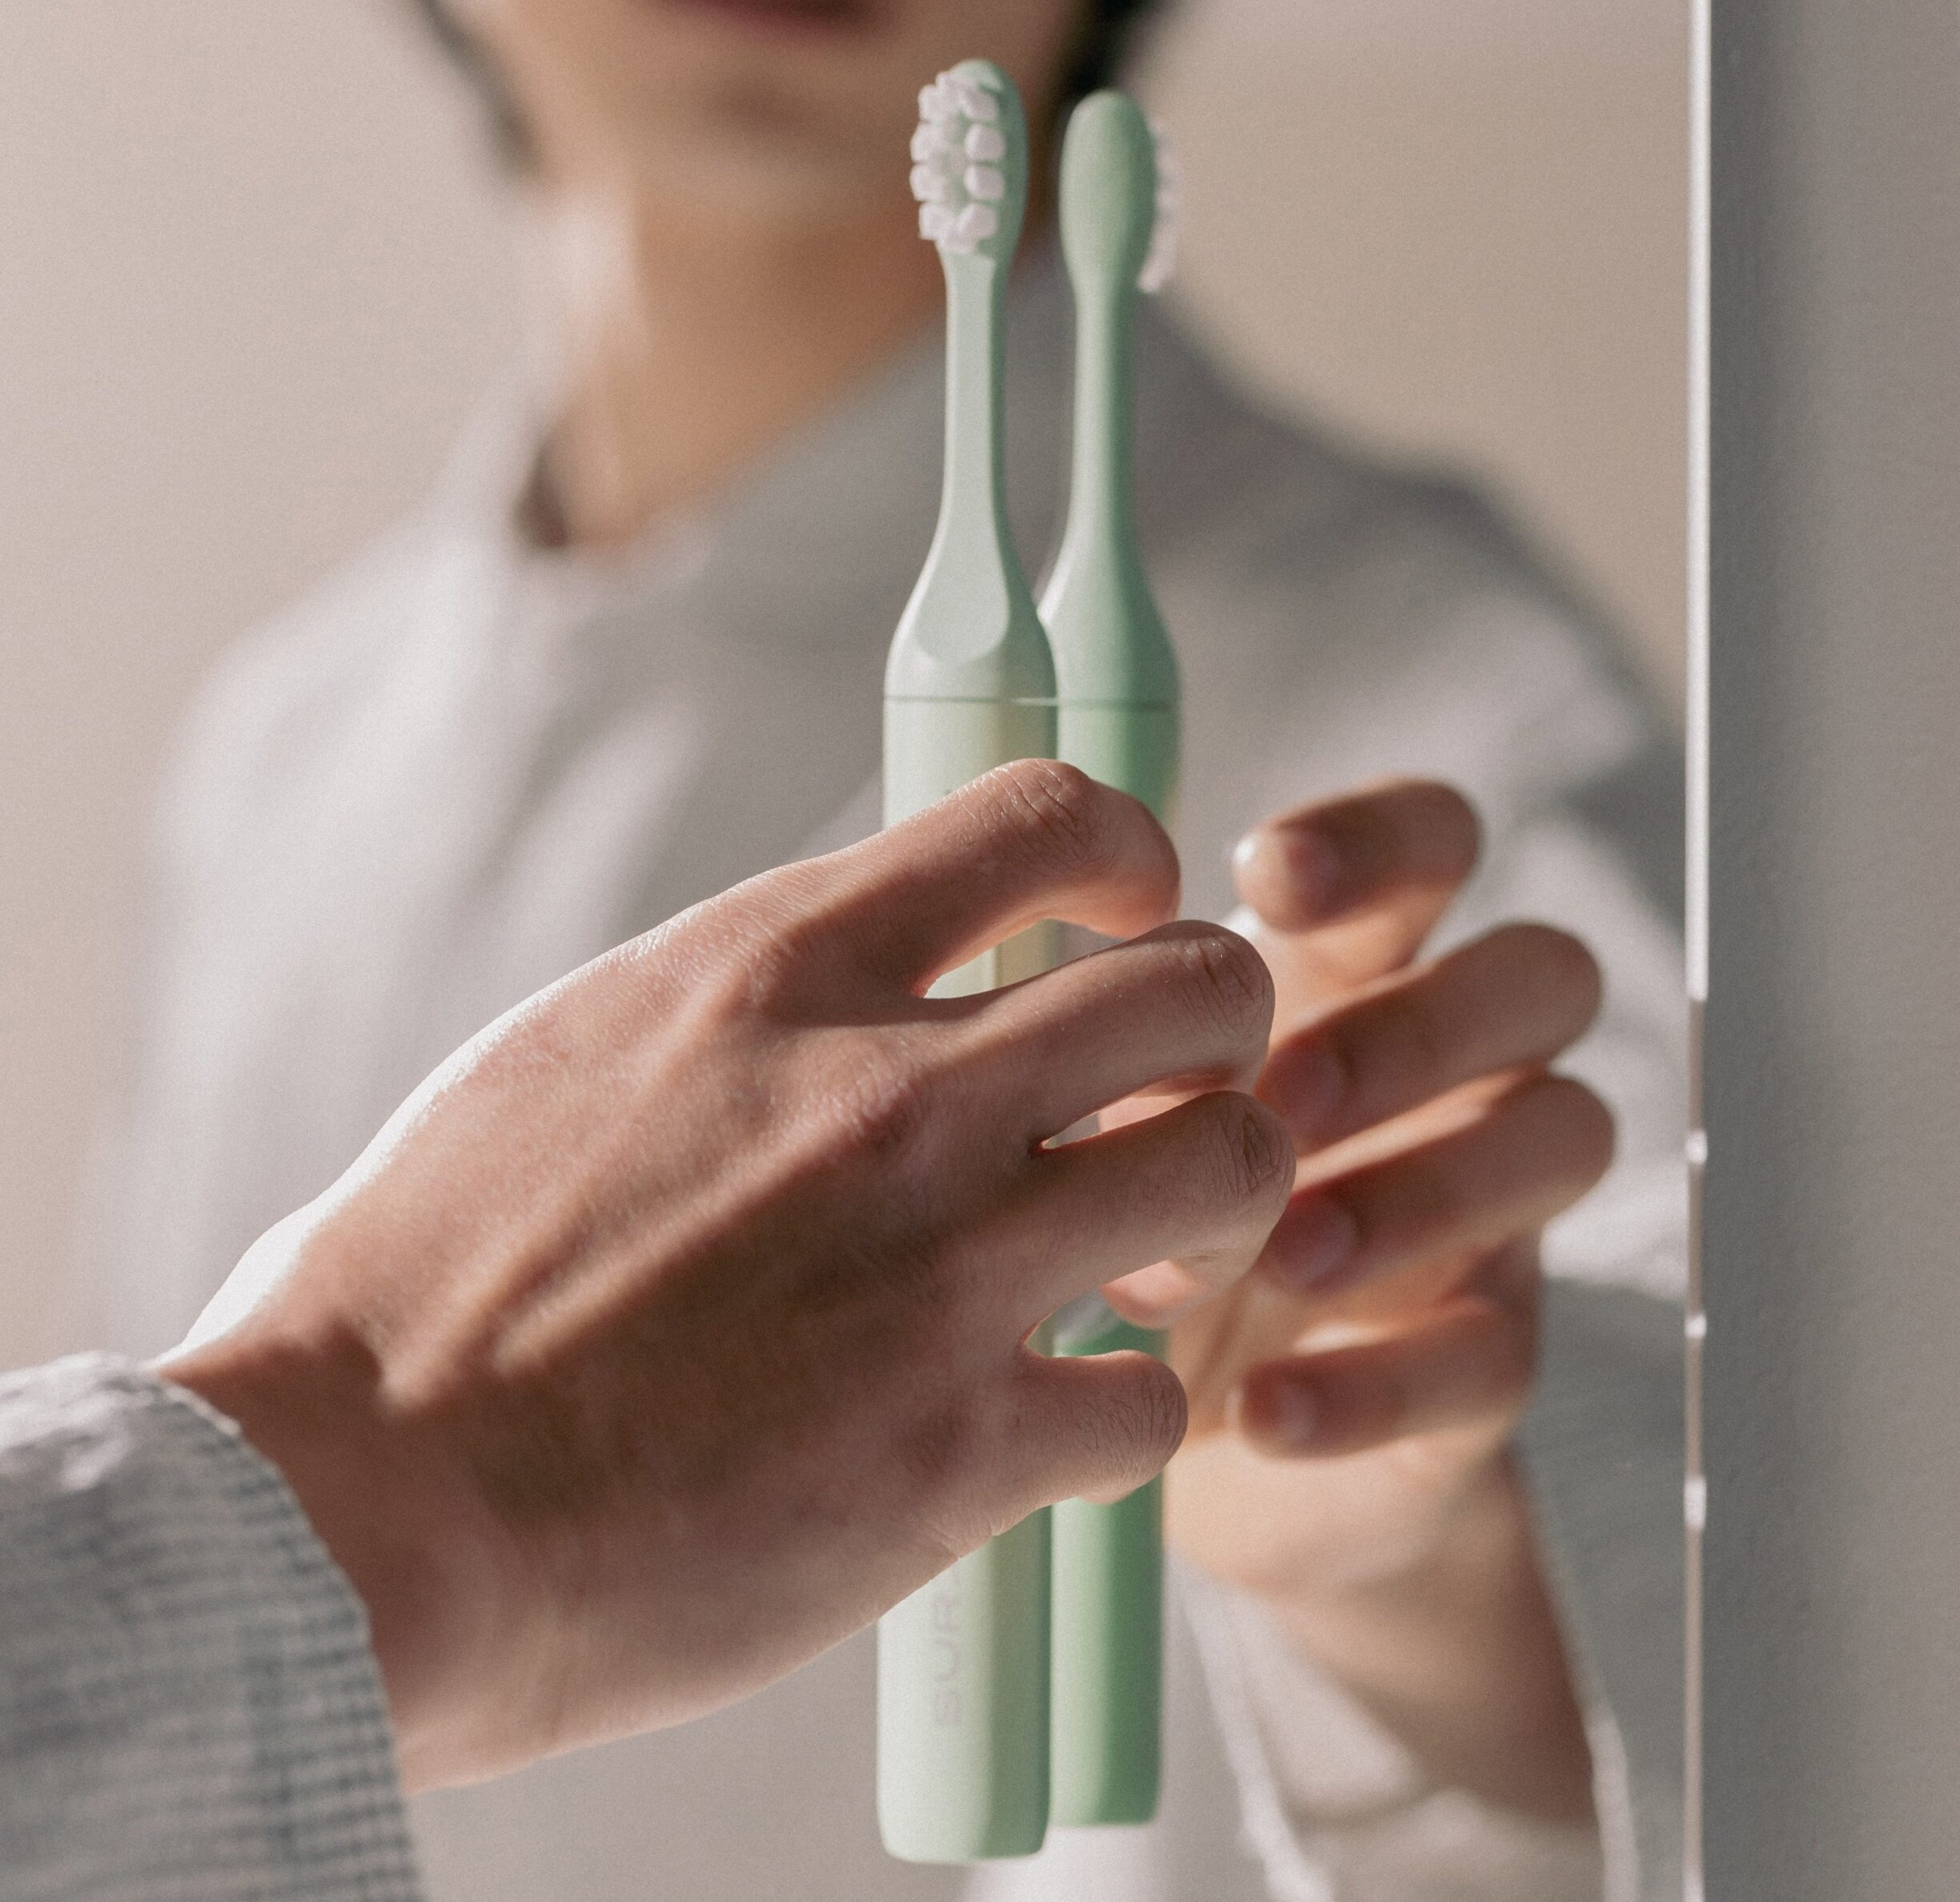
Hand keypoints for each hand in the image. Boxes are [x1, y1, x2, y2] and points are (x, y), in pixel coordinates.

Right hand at [165, 762, 1292, 1790]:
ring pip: (1236, 1165)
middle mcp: (891, 1089)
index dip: (1127, 852)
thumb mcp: (580, 1053)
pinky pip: (1159, 1402)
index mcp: (778, 968)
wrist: (360, 1509)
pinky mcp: (962, 1448)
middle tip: (1168, 1101)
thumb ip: (751, 997)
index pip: (1046, 814)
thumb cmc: (427, 1286)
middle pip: (1197, 983)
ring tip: (1146, 1265)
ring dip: (1217, 1212)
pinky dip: (1130, 1412)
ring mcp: (945, 1265)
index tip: (1125, 909)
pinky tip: (1061, 1425)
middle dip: (1218, 1033)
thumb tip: (863, 973)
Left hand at [1147, 780, 1613, 1818]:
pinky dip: (1377, 1381)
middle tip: (1284, 1095)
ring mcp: (1488, 1206)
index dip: (1379, 837)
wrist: (1167, 1437)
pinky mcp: (1486, 1357)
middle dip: (1418, 1022)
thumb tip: (1022, 947)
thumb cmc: (1118, 1210)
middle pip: (1541, 973)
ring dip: (1418, 1187)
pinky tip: (1262, 1409)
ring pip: (1561, 1133)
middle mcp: (1446, 1069)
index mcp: (1352, 971)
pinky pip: (1498, 1350)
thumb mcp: (1098, 1103)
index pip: (1430, 844)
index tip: (1261, 876)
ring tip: (1281, 1254)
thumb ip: (1098, 1019)